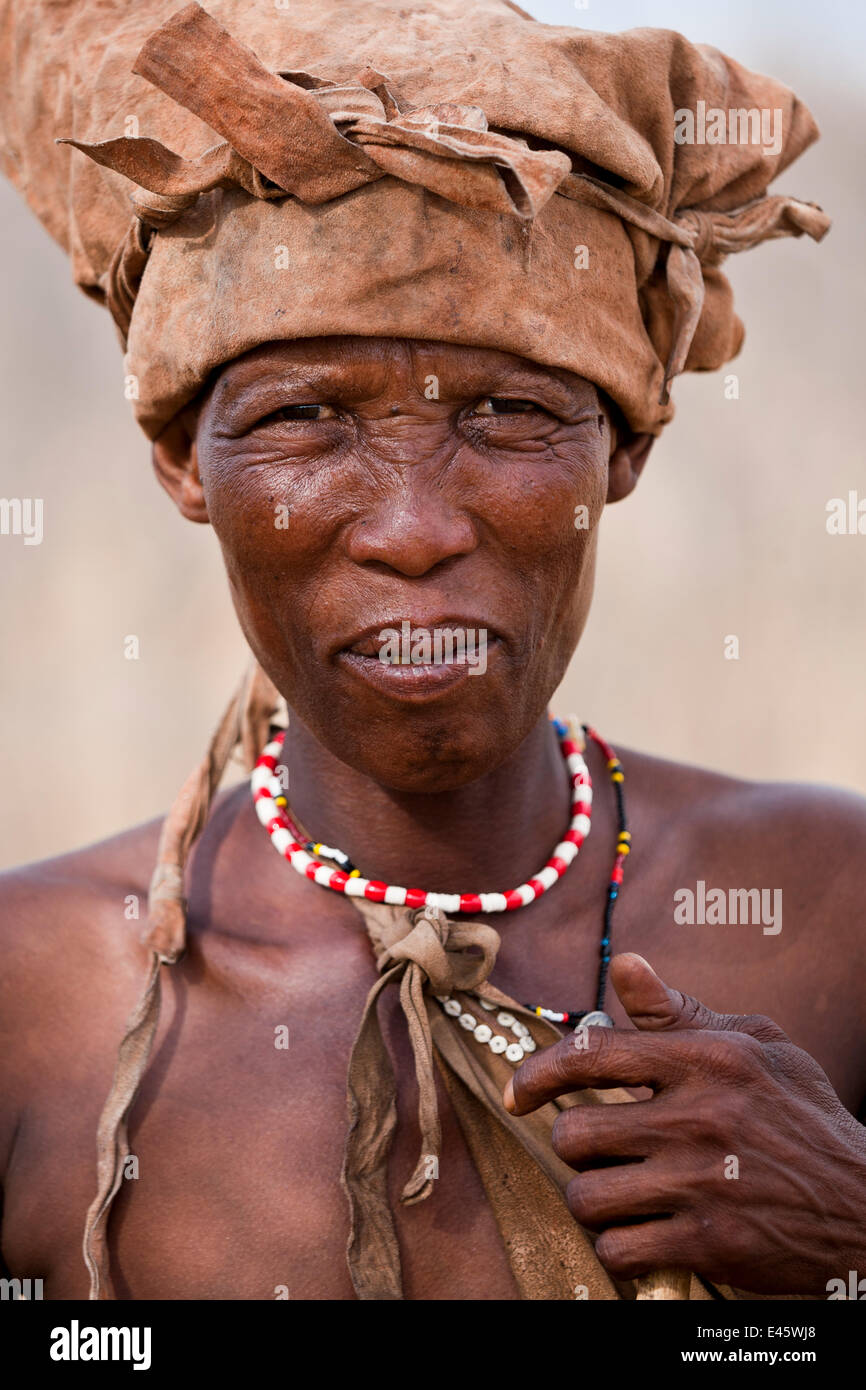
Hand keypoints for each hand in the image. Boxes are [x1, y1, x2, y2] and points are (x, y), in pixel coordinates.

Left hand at [503, 952, 865, 1294]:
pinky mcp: (709, 1245)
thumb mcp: (757, 1047)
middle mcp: (699, 1118)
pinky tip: (645, 1234)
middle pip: (576, 1134)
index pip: (594, 1053)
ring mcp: (702, 1184)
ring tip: (624, 1194)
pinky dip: (621, 1248)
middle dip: (579, 1147)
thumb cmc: (803, 1118)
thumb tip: (627, 965)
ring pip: (587, 1196)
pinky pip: (617, 1251)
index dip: (539, 1072)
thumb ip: (681, 1013)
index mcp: (708, 1060)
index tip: (518, 1093)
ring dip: (596, 1200)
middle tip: (605, 1151)